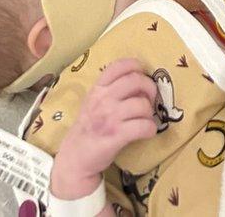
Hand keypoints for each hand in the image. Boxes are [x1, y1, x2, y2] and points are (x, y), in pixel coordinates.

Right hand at [50, 59, 157, 198]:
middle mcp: (103, 99)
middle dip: (150, 88)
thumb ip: (109, 90)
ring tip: (146, 119)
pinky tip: (148, 131)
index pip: (119, 66)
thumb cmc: (87, 129)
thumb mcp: (92, 103)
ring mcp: (109, 117)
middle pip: (136, 80)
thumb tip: (137, 80)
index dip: (136, 66)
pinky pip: (143, 126)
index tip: (142, 74)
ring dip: (150, 112)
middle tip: (150, 98)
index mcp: (97, 89)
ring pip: (142, 104)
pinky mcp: (116, 135)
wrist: (74, 160)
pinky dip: (150, 128)